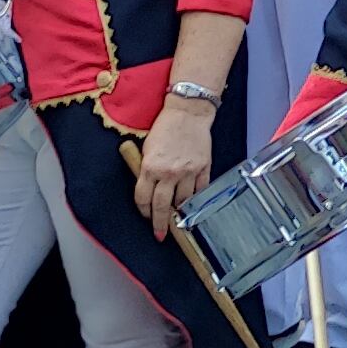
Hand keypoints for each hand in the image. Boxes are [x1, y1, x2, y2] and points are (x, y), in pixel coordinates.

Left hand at [132, 97, 215, 234]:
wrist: (188, 112)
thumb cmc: (165, 127)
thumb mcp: (147, 148)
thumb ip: (146, 170)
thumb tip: (148, 190)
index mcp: (150, 167)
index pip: (143, 198)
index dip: (143, 211)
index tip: (145, 217)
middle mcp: (169, 172)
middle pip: (162, 206)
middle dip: (160, 224)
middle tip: (160, 235)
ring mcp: (188, 171)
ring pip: (183, 201)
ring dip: (180, 213)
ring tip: (178, 220)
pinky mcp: (203, 168)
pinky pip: (200, 190)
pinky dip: (196, 199)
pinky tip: (193, 205)